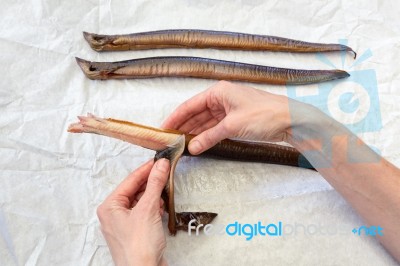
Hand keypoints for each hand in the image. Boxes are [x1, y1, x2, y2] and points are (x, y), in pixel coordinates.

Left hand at [97, 159, 169, 265]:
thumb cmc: (138, 247)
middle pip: (135, 190)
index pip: (130, 181)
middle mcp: (114, 214)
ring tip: (166, 187)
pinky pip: (145, 212)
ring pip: (141, 201)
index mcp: (110, 206)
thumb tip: (160, 166)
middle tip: (166, 171)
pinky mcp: (136, 231)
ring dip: (154, 195)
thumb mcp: (148, 209)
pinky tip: (163, 205)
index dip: (146, 169)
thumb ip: (155, 184)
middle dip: (151, 182)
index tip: (159, 160)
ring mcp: (125, 223)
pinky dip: (155, 207)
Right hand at [162, 81, 290, 154]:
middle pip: (196, 113)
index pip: (190, 105)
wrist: (290, 121)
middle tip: (170, 139)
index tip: (164, 129)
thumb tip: (192, 148)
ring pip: (206, 121)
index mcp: (218, 92)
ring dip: (194, 132)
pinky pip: (216, 127)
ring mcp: (229, 109)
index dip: (176, 117)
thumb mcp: (232, 126)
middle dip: (183, 126)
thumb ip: (210, 137)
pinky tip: (198, 142)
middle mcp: (222, 98)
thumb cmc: (264, 115)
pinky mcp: (236, 119)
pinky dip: (207, 135)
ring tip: (180, 143)